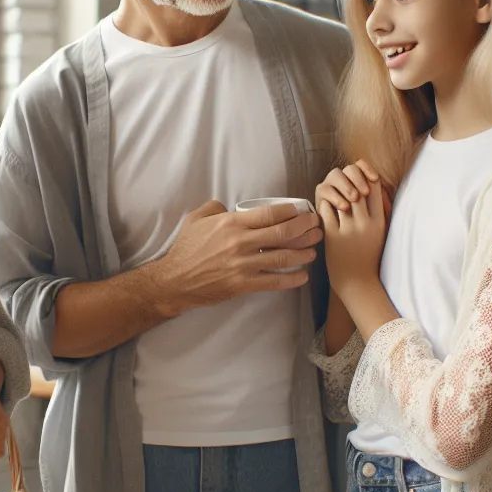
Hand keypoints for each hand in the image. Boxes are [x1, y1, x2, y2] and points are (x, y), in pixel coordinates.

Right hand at [147, 200, 323, 314]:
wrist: (175, 280)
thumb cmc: (185, 248)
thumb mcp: (196, 219)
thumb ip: (215, 208)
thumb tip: (229, 207)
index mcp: (231, 223)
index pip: (269, 214)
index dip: (291, 212)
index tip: (301, 212)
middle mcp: (241, 242)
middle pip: (283, 233)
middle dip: (304, 229)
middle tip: (316, 227)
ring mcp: (243, 265)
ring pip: (283, 258)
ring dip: (303, 253)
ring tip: (313, 250)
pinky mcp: (243, 284)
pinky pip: (274, 282)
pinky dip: (291, 279)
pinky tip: (302, 275)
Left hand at [319, 168, 388, 299]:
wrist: (358, 282)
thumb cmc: (369, 256)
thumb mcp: (380, 233)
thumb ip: (380, 211)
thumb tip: (375, 187)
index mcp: (380, 222)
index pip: (375, 187)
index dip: (366, 176)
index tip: (360, 175)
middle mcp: (366, 224)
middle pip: (358, 187)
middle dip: (350, 178)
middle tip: (344, 178)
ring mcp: (349, 230)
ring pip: (342, 196)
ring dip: (336, 189)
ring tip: (335, 188)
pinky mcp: (333, 236)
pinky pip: (326, 210)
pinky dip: (325, 203)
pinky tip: (325, 203)